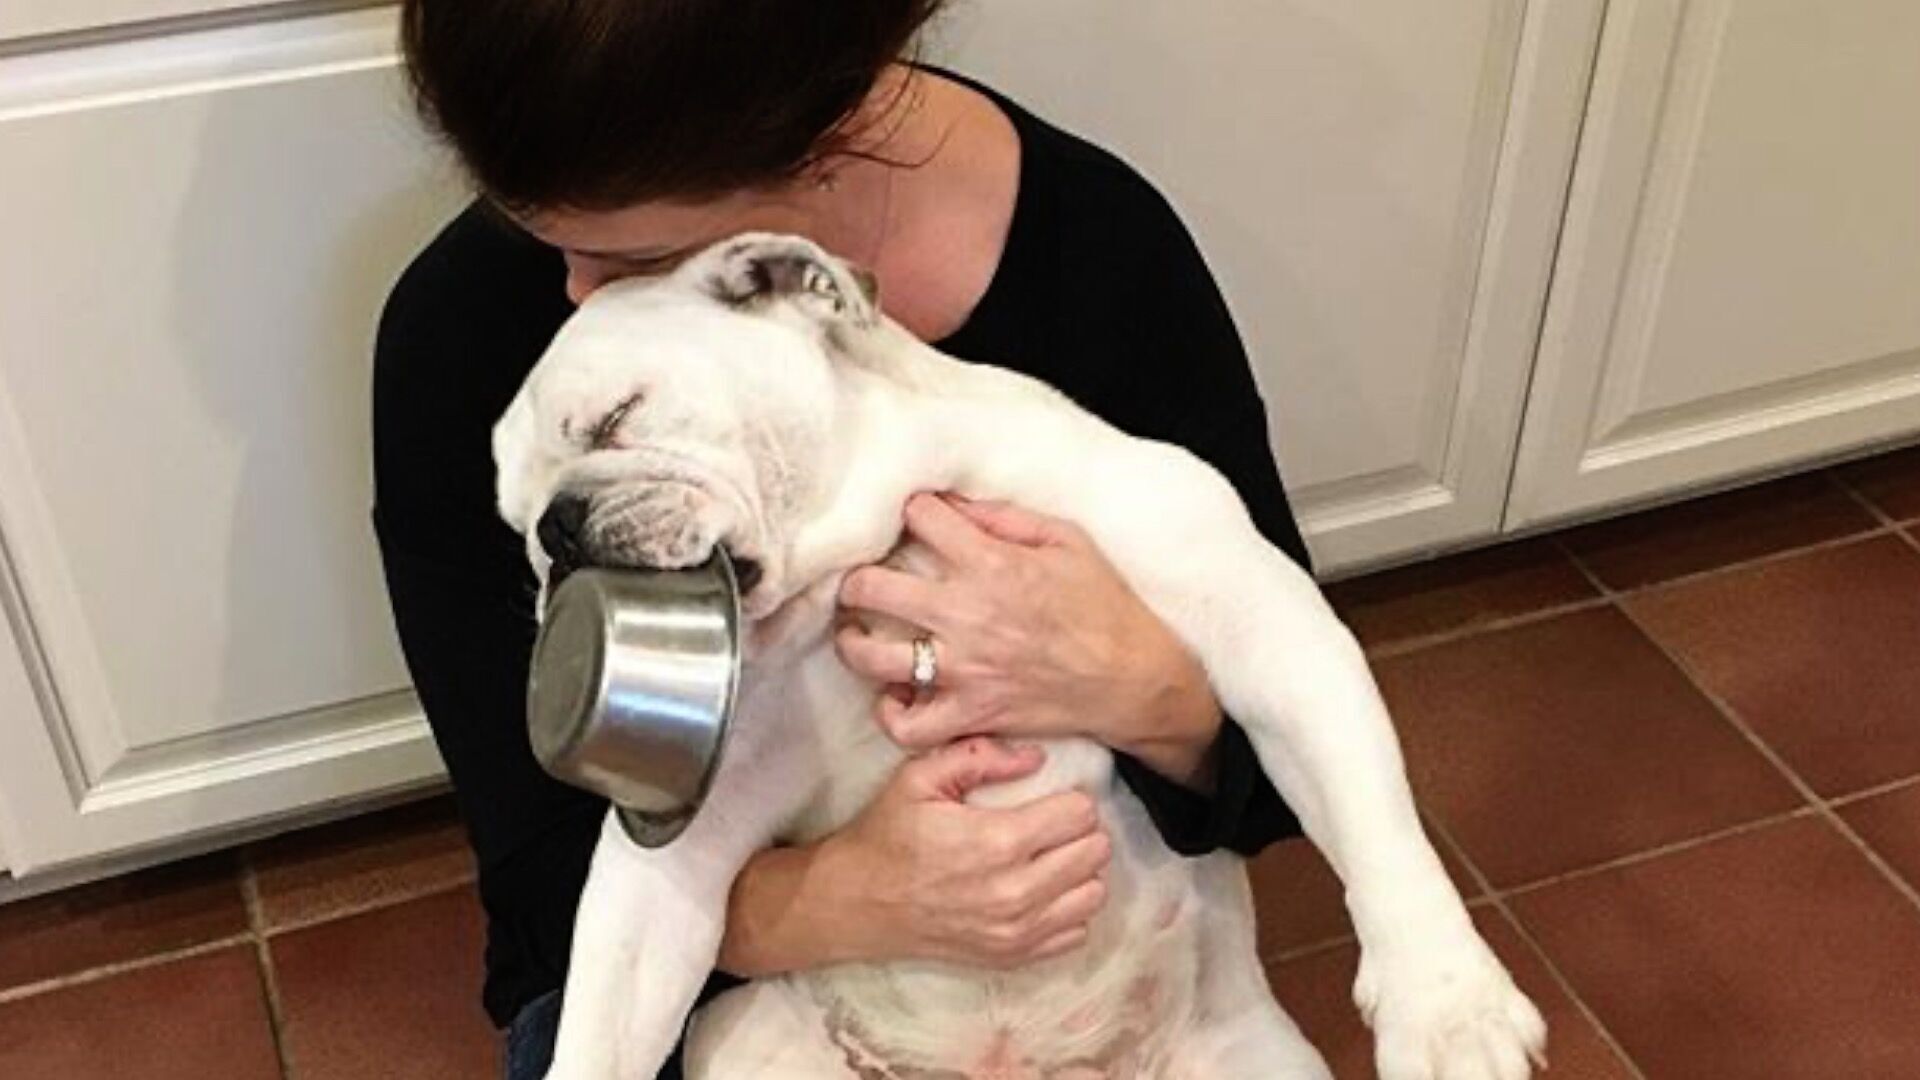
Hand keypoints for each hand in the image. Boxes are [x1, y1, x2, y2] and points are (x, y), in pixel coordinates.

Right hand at [720, 738, 1111, 974]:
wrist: (855, 902)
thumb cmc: (887, 835)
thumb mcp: (919, 777)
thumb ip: (979, 756)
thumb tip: (1035, 757)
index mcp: (998, 841)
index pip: (1080, 816)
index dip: (1071, 800)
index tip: (1051, 798)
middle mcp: (1015, 892)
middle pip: (1094, 854)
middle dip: (1080, 833)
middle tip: (1053, 825)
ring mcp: (1016, 932)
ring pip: (1093, 895)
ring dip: (1079, 872)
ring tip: (1051, 857)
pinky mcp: (1011, 956)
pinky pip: (1074, 933)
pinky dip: (1067, 910)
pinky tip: (1041, 891)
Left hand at [835, 492, 1222, 786]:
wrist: (1134, 679)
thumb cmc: (1105, 606)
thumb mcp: (1067, 541)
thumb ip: (1005, 518)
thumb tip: (955, 504)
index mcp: (992, 564)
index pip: (920, 519)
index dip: (911, 511)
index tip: (912, 519)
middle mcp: (967, 615)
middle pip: (872, 588)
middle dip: (857, 579)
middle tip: (861, 580)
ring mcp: (964, 669)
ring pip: (872, 657)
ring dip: (853, 642)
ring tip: (857, 634)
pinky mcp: (971, 713)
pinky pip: (907, 724)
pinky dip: (891, 712)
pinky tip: (894, 694)